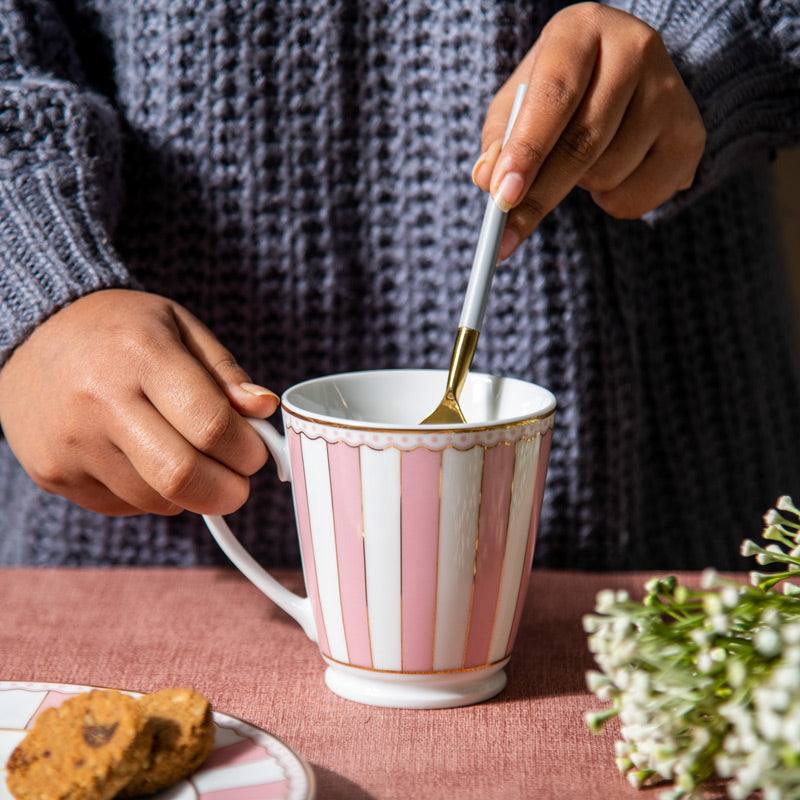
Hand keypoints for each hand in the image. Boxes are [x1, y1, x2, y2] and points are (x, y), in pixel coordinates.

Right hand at [0, 290, 277, 515]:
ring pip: (158, 500)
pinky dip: (152, 495)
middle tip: (238, 484)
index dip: (247, 451)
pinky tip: (145, 460)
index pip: (211, 425)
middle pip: (183, 477)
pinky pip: (125, 506)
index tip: (255, 453)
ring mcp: (72, 444)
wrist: (31, 334)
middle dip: (228, 492)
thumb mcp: (178, 326)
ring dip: (190, 493)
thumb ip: (225, 372)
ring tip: (188, 459)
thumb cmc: (119, 331)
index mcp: (142, 355)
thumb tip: (263, 410)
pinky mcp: (54, 474)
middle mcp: (101, 401)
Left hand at [472, 2, 705, 258]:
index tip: (503, 196)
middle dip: (540, 194)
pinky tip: (610, 174)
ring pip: (609, 173)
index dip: (528, 150)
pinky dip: (612, 203)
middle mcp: (634, 49)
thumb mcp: (517, 104)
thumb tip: (488, 180)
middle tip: (506, 234)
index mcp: (581, 30)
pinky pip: (638, 197)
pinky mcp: (691, 134)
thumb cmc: (557, 92)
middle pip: (584, 142)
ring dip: (581, 188)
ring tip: (581, 163)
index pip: (555, 95)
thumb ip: (498, 141)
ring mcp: (671, 91)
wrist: (622, 80)